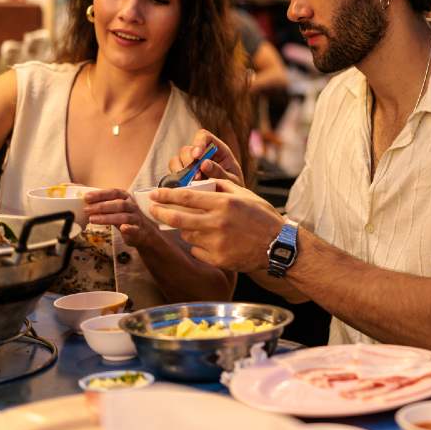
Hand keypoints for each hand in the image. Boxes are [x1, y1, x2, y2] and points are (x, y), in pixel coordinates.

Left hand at [82, 189, 162, 249]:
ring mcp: (136, 218)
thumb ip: (103, 204)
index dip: (100, 194)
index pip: (113, 193)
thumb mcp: (115, 208)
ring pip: (123, 217)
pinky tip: (123, 229)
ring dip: (107, 218)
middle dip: (101, 206)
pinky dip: (129, 229)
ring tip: (92, 219)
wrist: (144, 232)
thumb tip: (84, 200)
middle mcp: (132, 206)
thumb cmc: (126, 218)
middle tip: (86, 210)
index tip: (87, 197)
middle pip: (118, 204)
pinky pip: (134, 229)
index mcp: (126, 198)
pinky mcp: (138, 231)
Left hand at [149, 180, 282, 273]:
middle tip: (152, 209)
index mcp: (223, 204)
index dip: (166, 195)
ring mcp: (216, 243)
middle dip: (160, 213)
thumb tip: (203, 170)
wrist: (278, 246)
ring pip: (187, 235)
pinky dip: (198, 245)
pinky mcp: (218, 259)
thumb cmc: (262, 217)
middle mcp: (217, 223)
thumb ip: (222, 183)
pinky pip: (197, 251)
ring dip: (186, 229)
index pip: (186, 197)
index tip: (154, 194)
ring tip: (197, 226)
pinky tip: (210, 242)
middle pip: (177, 218)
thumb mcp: (244, 194)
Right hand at [170, 129, 243, 186]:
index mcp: (217, 150)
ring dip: (180, 173)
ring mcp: (189, 166)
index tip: (197, 156)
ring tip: (190, 185)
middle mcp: (200, 155)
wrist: (229, 205)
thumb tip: (204, 164)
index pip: (204, 136)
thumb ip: (220, 172)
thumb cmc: (234, 189)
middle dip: (188, 163)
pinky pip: (172, 175)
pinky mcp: (181, 178)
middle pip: (186, 150)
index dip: (198, 143)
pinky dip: (175, 182)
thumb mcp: (232, 181)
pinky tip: (183, 190)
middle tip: (196, 178)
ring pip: (175, 161)